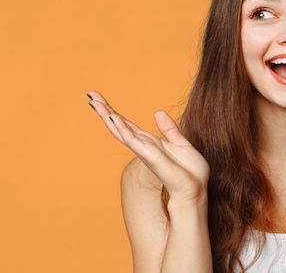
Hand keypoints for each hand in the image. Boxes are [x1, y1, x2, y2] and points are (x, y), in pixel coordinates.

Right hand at [87, 90, 209, 204]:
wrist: (195, 191)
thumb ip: (169, 130)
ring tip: (96, 103)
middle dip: (105, 111)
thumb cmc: (190, 173)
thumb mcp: (182, 144)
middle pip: (120, 126)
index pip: (129, 125)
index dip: (114, 112)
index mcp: (151, 143)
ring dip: (110, 117)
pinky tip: (114, 120)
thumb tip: (158, 112)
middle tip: (90, 95)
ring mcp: (145, 152)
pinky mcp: (151, 157)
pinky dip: (124, 130)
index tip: (99, 98)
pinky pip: (134, 141)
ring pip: (123, 132)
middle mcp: (144, 147)